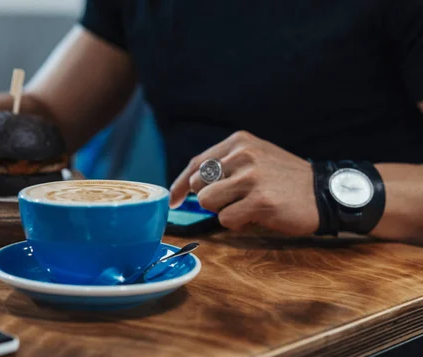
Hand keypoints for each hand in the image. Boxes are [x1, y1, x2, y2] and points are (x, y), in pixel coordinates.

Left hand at [169, 131, 318, 235]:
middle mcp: (243, 155)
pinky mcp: (260, 201)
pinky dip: (238, 223)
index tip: (173, 199)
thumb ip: (225, 165)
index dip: (181, 184)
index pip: (196, 163)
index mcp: (239, 142)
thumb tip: (189, 186)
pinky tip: (258, 215)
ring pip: (208, 202)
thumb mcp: (256, 157)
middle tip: (237, 200)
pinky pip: (226, 219)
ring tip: (247, 206)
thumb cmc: (285, 179)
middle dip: (212, 199)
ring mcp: (252, 177)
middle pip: (199, 185)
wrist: (325, 192)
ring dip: (223, 210)